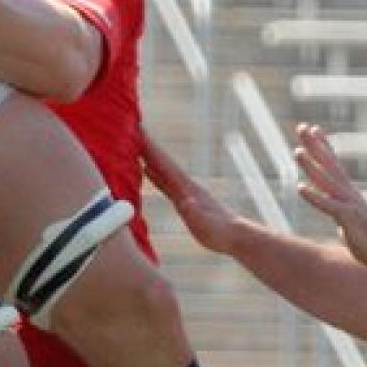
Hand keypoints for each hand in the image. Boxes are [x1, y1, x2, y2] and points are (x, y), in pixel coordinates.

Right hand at [140, 130, 240, 253]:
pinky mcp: (185, 201)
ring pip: (162, 170)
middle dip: (146, 146)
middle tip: (130, 130)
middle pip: (162, 162)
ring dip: (149, 157)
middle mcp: (185, 186)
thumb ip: (195, 213)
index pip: (165, 164)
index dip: (151, 148)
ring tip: (134, 145)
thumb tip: (185, 202)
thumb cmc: (221, 231)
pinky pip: (165, 183)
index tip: (137, 131)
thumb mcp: (206, 224)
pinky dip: (155, 174)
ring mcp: (185, 192)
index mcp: (188, 188)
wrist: (236, 236)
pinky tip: (147, 170)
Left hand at [293, 123, 366, 270]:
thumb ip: (340, 207)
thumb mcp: (351, 218)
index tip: (313, 129)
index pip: (334, 163)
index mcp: (348, 192)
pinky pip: (328, 206)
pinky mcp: (348, 218)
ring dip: (311, 166)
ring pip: (326, 180)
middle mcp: (348, 193)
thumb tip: (333, 206)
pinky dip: (314, 197)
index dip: (324, 146)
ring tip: (297, 151)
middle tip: (302, 126)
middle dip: (315, 145)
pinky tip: (300, 188)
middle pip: (329, 164)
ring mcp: (348, 204)